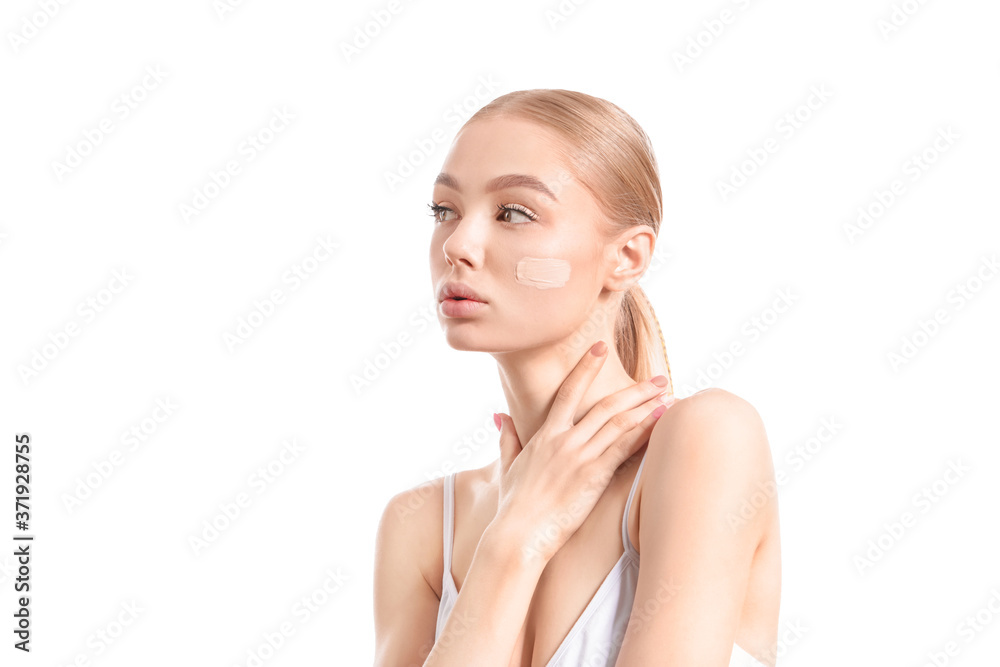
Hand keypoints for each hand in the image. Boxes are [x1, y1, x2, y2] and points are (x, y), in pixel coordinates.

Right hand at [492, 340, 675, 563]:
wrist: (518, 534)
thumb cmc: (513, 505)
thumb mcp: (507, 466)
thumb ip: (507, 437)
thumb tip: (500, 416)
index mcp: (545, 435)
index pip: (568, 391)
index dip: (586, 366)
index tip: (601, 347)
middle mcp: (564, 440)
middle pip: (605, 404)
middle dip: (636, 389)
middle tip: (659, 378)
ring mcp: (580, 456)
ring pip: (619, 421)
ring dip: (647, 405)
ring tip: (669, 395)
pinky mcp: (593, 476)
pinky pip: (624, 447)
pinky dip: (645, 430)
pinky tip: (661, 419)